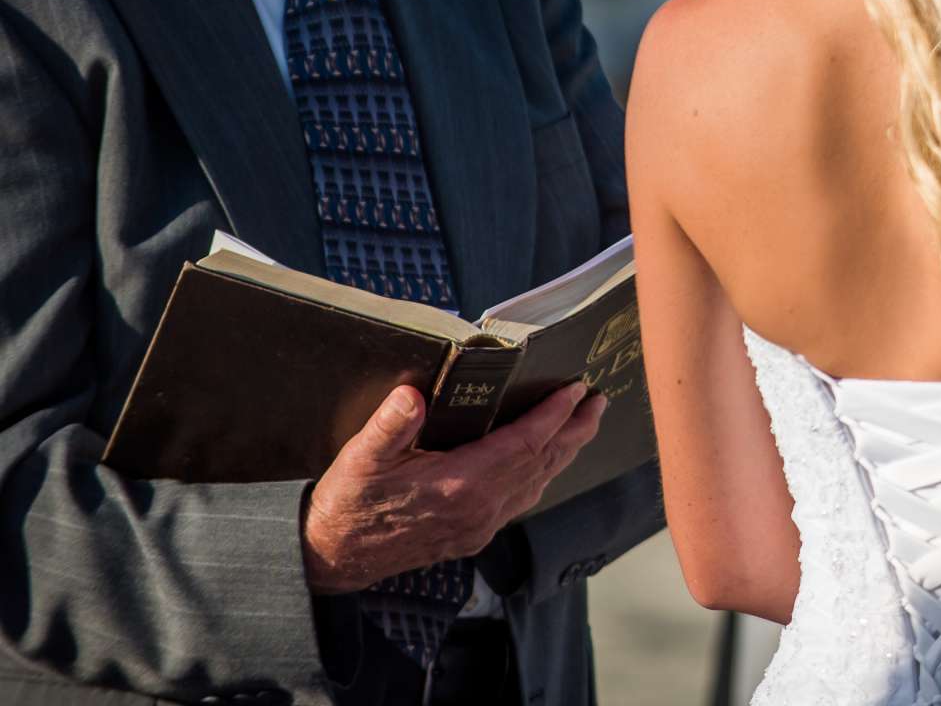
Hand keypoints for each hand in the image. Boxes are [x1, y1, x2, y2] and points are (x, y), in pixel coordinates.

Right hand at [302, 381, 606, 592]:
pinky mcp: (473, 535)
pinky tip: (546, 464)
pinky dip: (542, 476)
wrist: (333, 559)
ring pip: (537, 484)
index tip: (576, 390)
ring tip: (584, 426)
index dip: (554, 415)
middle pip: (543, 463)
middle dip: (575, 430)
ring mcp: (479, 525)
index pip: (524, 443)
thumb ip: (390, 425)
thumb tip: (413, 395)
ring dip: (564, 453)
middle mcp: (479, 508)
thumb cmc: (348, 505)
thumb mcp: (361, 458)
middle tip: (598, 402)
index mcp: (460, 486)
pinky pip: (521, 501)